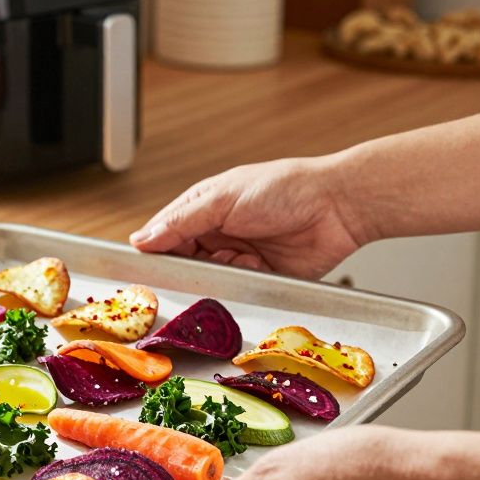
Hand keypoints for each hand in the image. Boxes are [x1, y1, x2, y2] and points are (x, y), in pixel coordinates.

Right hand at [129, 156, 369, 279]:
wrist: (338, 207)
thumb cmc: (284, 189)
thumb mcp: (223, 199)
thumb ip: (181, 222)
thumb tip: (142, 239)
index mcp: (204, 206)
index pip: (164, 233)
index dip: (155, 250)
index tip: (147, 267)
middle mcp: (218, 232)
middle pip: (185, 262)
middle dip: (191, 268)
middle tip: (200, 266)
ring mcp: (239, 255)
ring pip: (210, 278)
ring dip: (221, 274)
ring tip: (241, 259)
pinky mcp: (260, 276)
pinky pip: (238, 290)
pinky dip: (244, 282)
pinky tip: (257, 267)